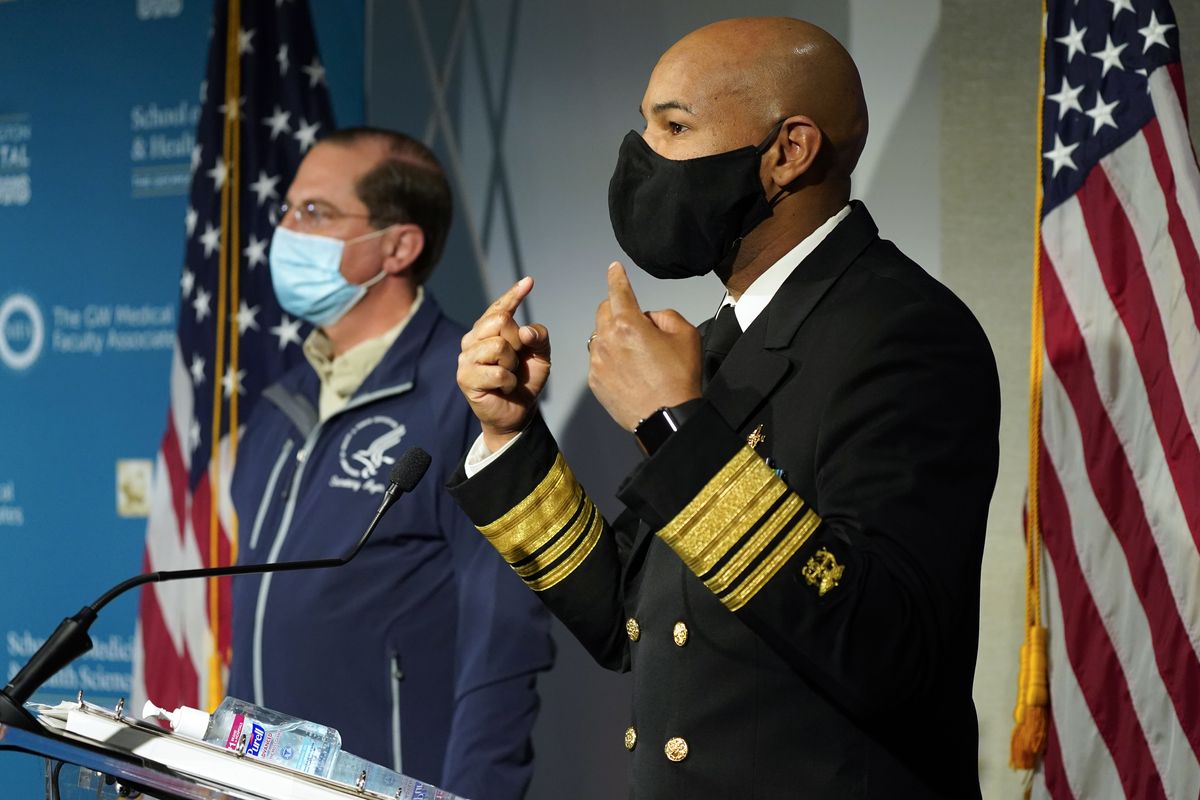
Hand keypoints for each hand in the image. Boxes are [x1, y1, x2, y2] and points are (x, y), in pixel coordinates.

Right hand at [458, 277, 550, 450]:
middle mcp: (473, 339)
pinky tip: (505, 387)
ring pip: (498, 346)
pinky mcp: (465, 378)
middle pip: (499, 321)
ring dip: (512, 364)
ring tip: (508, 375)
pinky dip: (509, 382)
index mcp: (488, 330)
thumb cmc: (525, 381)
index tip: (529, 281)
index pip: (500, 307)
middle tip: (516, 360)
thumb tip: (524, 330)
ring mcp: (466, 358)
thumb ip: (538, 336)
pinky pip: (497, 372)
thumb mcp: (540, 355)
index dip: (514, 294)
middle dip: (517, 341)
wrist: (518, 412)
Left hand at [588, 263, 700, 430]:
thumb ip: (664, 316)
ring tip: (634, 353)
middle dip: (616, 309)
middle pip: (604, 311)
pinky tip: (628, 370)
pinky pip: (598, 360)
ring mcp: (598, 362)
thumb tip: (649, 318)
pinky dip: (609, 358)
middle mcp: (607, 340)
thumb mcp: (686, 335)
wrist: (667, 418)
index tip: (613, 268)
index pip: (618, 291)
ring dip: (612, 335)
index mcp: (629, 324)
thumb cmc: (678, 378)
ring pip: (599, 336)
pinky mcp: (595, 381)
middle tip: (634, 322)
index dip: (616, 276)